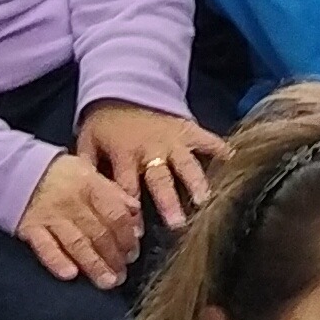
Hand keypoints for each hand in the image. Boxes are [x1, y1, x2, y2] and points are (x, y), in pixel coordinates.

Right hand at [15, 150, 143, 285]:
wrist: (14, 168)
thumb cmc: (61, 173)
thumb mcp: (90, 172)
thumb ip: (113, 192)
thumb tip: (136, 212)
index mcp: (91, 186)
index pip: (115, 214)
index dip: (127, 235)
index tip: (133, 251)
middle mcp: (73, 203)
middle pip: (98, 233)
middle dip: (113, 256)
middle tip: (122, 275)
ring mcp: (51, 216)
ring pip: (77, 243)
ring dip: (94, 264)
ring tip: (107, 282)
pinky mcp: (30, 228)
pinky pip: (45, 247)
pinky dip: (57, 261)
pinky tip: (70, 275)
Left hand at [76, 99, 221, 229]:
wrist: (124, 84)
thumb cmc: (104, 120)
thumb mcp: (87, 141)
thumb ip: (88, 167)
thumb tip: (85, 198)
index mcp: (123, 154)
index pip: (127, 188)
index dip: (131, 211)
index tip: (137, 235)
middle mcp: (150, 149)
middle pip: (160, 180)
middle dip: (168, 202)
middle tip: (178, 223)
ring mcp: (172, 139)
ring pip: (186, 164)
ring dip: (196, 182)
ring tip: (205, 200)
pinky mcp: (188, 129)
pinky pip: (207, 140)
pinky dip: (220, 149)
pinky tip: (233, 162)